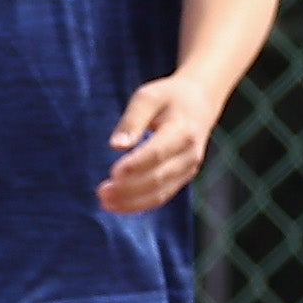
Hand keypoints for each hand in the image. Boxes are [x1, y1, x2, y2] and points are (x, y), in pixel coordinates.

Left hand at [101, 72, 225, 212]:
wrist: (200, 102)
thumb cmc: (169, 97)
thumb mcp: (148, 97)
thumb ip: (131, 120)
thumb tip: (115, 145)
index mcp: (182, 130)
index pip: (158, 153)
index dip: (136, 165)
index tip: (112, 173)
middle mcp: (189, 153)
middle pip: (158, 178)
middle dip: (129, 189)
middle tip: (101, 192)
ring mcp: (189, 168)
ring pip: (160, 192)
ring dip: (132, 201)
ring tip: (106, 202)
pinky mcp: (183, 177)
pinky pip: (162, 195)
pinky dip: (140, 204)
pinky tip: (119, 204)